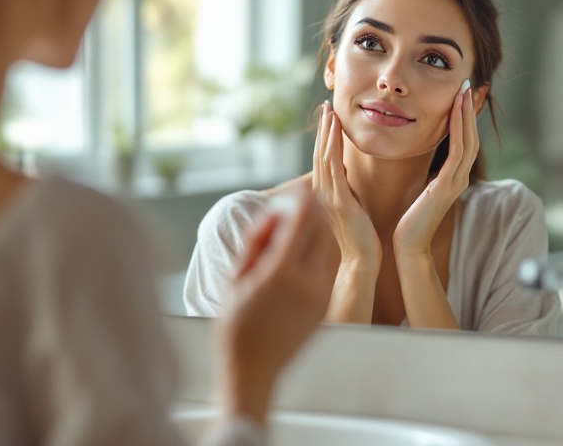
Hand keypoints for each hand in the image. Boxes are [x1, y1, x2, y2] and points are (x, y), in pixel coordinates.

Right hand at [216, 189, 335, 424]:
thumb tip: (275, 210)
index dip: (301, 199)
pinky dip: (315, 252)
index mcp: (282, 272)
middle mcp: (308, 281)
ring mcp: (321, 294)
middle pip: (322, 228)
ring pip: (327, 245)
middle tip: (295, 207)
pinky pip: (326, 265)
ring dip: (314, 231)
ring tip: (292, 232)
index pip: (304, 219)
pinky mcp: (325, 304)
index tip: (295, 191)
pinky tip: (296, 255)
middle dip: (311, 212)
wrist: (252, 371)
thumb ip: (258, 240)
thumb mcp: (236, 278)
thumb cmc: (234, 325)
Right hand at [312, 101, 382, 272]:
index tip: (329, 116)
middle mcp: (323, 192)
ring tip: (329, 110)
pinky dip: (332, 146)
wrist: (362, 261)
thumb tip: (346, 170)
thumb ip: (346, 187)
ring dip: (326, 132)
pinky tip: (335, 130)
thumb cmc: (360, 236)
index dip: (324, 136)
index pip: (323, 158)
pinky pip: (332, 167)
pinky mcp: (337, 200)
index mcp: (327, 192)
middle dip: (323, 128)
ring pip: (323, 156)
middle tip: (326, 104)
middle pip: (320, 152)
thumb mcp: (351, 205)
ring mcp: (328, 196)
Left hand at [392, 84, 477, 257]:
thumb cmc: (409, 220)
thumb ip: (427, 174)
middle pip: (472, 136)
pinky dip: (459, 130)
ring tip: (464, 91)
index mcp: (452, 178)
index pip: (464, 141)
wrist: (408, 245)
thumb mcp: (420, 189)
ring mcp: (456, 182)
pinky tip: (455, 113)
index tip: (461, 95)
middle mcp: (459, 178)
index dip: (465, 118)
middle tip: (467, 85)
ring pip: (469, 140)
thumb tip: (421, 158)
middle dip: (469, 110)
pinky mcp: (447, 186)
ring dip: (466, 114)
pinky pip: (458, 152)